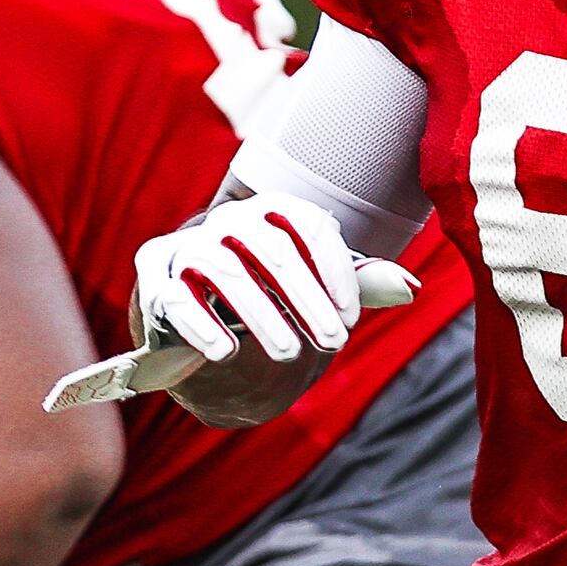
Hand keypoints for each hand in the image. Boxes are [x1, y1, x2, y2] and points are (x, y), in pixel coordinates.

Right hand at [132, 193, 382, 366]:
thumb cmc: (276, 289)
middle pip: (272, 251)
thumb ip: (362, 284)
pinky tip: (228, 352)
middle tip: (333, 343)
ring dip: (260, 315)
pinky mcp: (155, 279)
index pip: (312, 228)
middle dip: (306, 301)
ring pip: (225, 270)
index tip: (351, 320)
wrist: (204, 305)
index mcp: (275, 212)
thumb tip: (411, 289)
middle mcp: (229, 220)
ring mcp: (189, 246)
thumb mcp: (322, 284)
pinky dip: (202, 325)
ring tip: (288, 354)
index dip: (335, 273)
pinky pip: (175, 296)